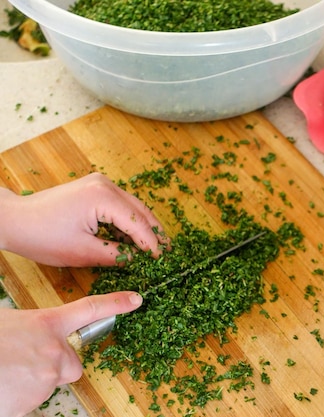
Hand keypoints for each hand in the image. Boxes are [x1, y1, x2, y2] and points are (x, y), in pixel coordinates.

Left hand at [0, 172, 169, 266]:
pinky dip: (128, 220)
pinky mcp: (94, 188)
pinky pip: (119, 204)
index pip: (137, 223)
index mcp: (102, 197)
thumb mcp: (82, 252)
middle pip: (139, 210)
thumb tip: (138, 260)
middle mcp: (105, 185)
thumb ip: (116, 254)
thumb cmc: (42, 236)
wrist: (14, 219)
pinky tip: (134, 236)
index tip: (162, 258)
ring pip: (132, 206)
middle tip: (168, 250)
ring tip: (155, 245)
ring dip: (142, 225)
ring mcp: (99, 184)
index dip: (151, 243)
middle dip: (154, 231)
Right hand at [0, 291, 142, 416]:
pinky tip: (3, 388)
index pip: (90, 309)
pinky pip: (31, 403)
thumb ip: (29, 331)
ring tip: (4, 373)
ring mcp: (46, 378)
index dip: (116, 303)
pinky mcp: (33, 402)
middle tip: (20, 363)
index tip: (136, 300)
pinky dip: (17, 400)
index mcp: (47, 324)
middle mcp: (54, 351)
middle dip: (52, 366)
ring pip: (48, 385)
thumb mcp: (8, 323)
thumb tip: (30, 339)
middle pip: (70, 365)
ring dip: (29, 383)